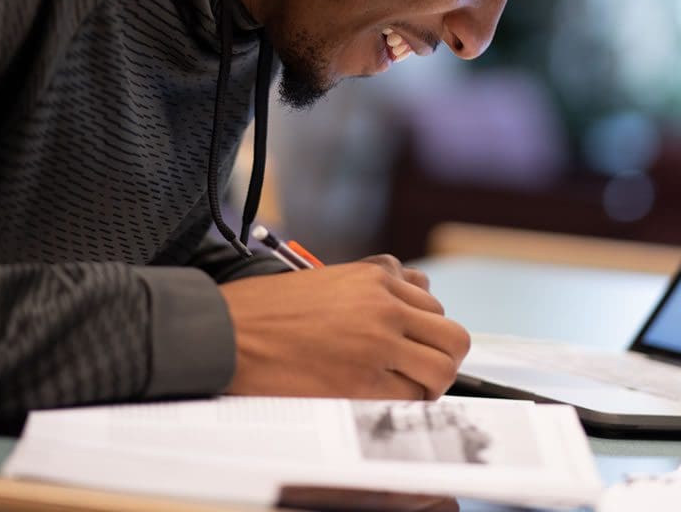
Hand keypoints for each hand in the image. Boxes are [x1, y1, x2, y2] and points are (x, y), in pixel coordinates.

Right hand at [219, 260, 469, 400]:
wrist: (228, 332)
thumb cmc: (267, 309)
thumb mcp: (329, 278)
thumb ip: (374, 282)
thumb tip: (414, 289)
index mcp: (375, 276)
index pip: (432, 303)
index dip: (424, 330)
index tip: (411, 345)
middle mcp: (385, 306)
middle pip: (452, 336)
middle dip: (441, 358)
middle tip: (419, 372)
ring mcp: (378, 343)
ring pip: (442, 369)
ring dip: (430, 384)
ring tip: (406, 391)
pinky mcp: (363, 381)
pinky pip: (411, 398)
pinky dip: (404, 405)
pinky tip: (381, 401)